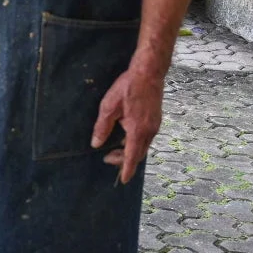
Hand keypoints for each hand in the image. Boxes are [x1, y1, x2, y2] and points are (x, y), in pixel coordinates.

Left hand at [92, 62, 165, 184]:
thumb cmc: (128, 87)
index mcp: (138, 130)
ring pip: (143, 146)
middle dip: (124, 160)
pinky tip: (125, 136)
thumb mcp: (109, 106)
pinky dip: (136, 142)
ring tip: (115, 148)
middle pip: (138, 154)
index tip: (123, 180)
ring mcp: (155, 125)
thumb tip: (96, 144)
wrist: (149, 72)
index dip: (126, 169)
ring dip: (130, 150)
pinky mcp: (156, 120)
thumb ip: (102, 127)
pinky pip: (146, 137)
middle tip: (107, 158)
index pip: (132, 157)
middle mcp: (149, 131)